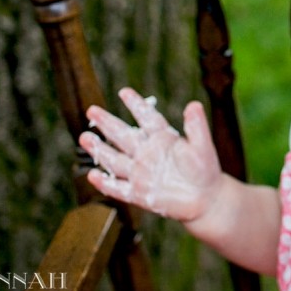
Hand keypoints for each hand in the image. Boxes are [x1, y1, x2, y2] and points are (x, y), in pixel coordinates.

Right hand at [80, 88, 221, 221]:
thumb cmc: (205, 170)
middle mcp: (148, 153)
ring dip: (100, 149)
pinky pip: (119, 188)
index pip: (147, 118)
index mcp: (163, 139)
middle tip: (92, 110)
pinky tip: (92, 175)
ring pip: (116, 160)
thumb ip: (196, 127)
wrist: (205, 198)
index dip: (136, 105)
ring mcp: (141, 173)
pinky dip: (106, 183)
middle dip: (108, 123)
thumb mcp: (202, 146)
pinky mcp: (139, 194)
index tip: (124, 92)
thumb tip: (194, 105)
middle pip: (124, 136)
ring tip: (84, 137)